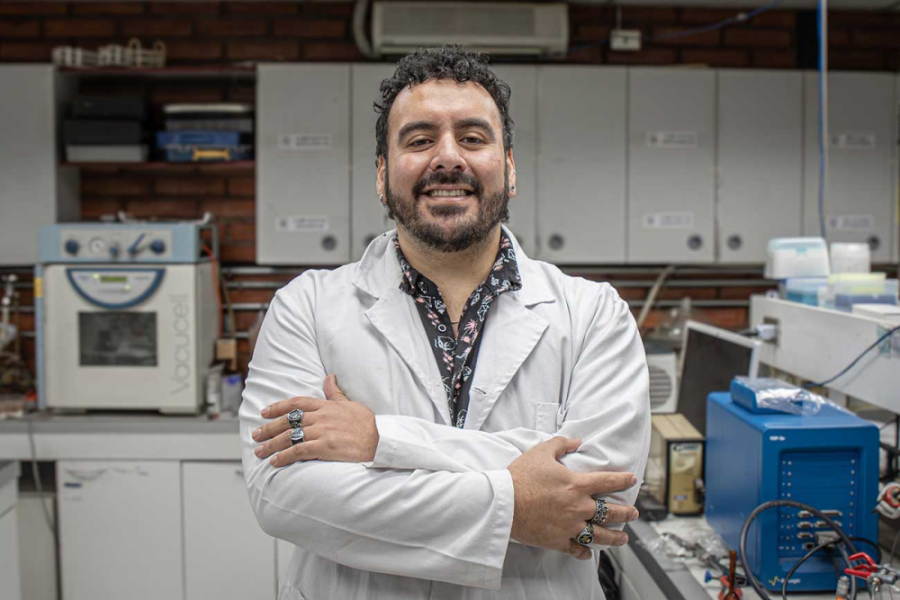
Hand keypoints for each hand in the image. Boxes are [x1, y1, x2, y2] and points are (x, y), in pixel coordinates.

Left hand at [252, 374, 379, 466]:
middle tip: (255, 435)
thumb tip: (329, 376)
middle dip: (269, 428)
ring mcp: (322, 432)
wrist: (380, 440)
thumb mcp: (349, 403)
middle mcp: (321, 417)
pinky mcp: (325, 447)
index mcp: (325, 406)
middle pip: (288, 421)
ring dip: (272, 445)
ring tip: (259, 452)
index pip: (296, 403)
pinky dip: (284, 456)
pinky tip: (275, 462)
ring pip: (290, 436)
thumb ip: (334, 392)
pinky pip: (299, 451)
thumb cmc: (366, 423)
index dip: (277, 407)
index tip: (264, 412)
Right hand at [507, 437, 638, 559]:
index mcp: (576, 484)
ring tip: (622, 538)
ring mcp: (569, 527)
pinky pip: (577, 549)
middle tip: (634, 513)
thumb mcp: (540, 452)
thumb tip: (576, 441)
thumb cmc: (520, 476)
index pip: (608, 481)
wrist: (502, 502)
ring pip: (599, 535)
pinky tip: (589, 553)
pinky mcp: (557, 541)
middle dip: (626, 513)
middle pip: (610, 512)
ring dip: (614, 537)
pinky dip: (584, 552)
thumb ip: (561, 444)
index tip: (633, 480)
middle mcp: (578, 507)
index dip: (623, 480)